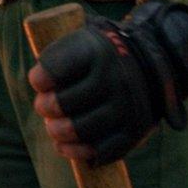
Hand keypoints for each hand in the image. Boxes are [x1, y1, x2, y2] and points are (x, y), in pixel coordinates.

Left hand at [27, 0, 187, 165]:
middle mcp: (114, 77)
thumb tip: (37, 81)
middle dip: (45, 107)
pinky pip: (103, 149)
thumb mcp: (82, 35)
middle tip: (42, 106)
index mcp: (96, 50)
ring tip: (52, 127)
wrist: (150, 61)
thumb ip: (58, 51)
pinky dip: (79, 152)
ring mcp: (127, 105)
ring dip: (58, 131)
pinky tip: (64, 147)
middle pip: (64, 103)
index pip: (56, 69)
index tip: (37, 81)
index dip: (40, 79)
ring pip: (81, 128)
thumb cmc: (99, 51)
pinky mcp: (136, 129)